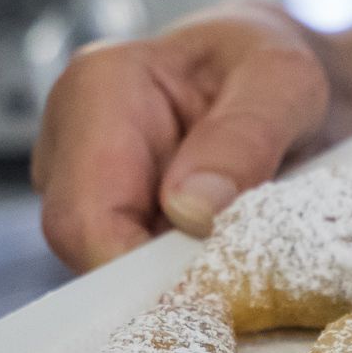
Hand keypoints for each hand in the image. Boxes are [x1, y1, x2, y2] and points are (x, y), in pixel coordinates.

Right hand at [31, 2, 329, 270]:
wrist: (274, 79)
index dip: (143, 270)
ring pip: (111, 270)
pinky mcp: (105, 221)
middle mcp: (68, 142)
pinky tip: (227, 258)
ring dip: (179, 277)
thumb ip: (244, 136)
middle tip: (244, 274)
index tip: (215, 286)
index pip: (86, 217)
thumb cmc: (271, 66)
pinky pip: (133, 273)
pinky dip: (182, 276)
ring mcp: (78, 189)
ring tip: (245, 250)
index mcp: (97, 90)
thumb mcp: (284, 81)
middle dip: (166, 276)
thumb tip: (191, 210)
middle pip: (89, 252)